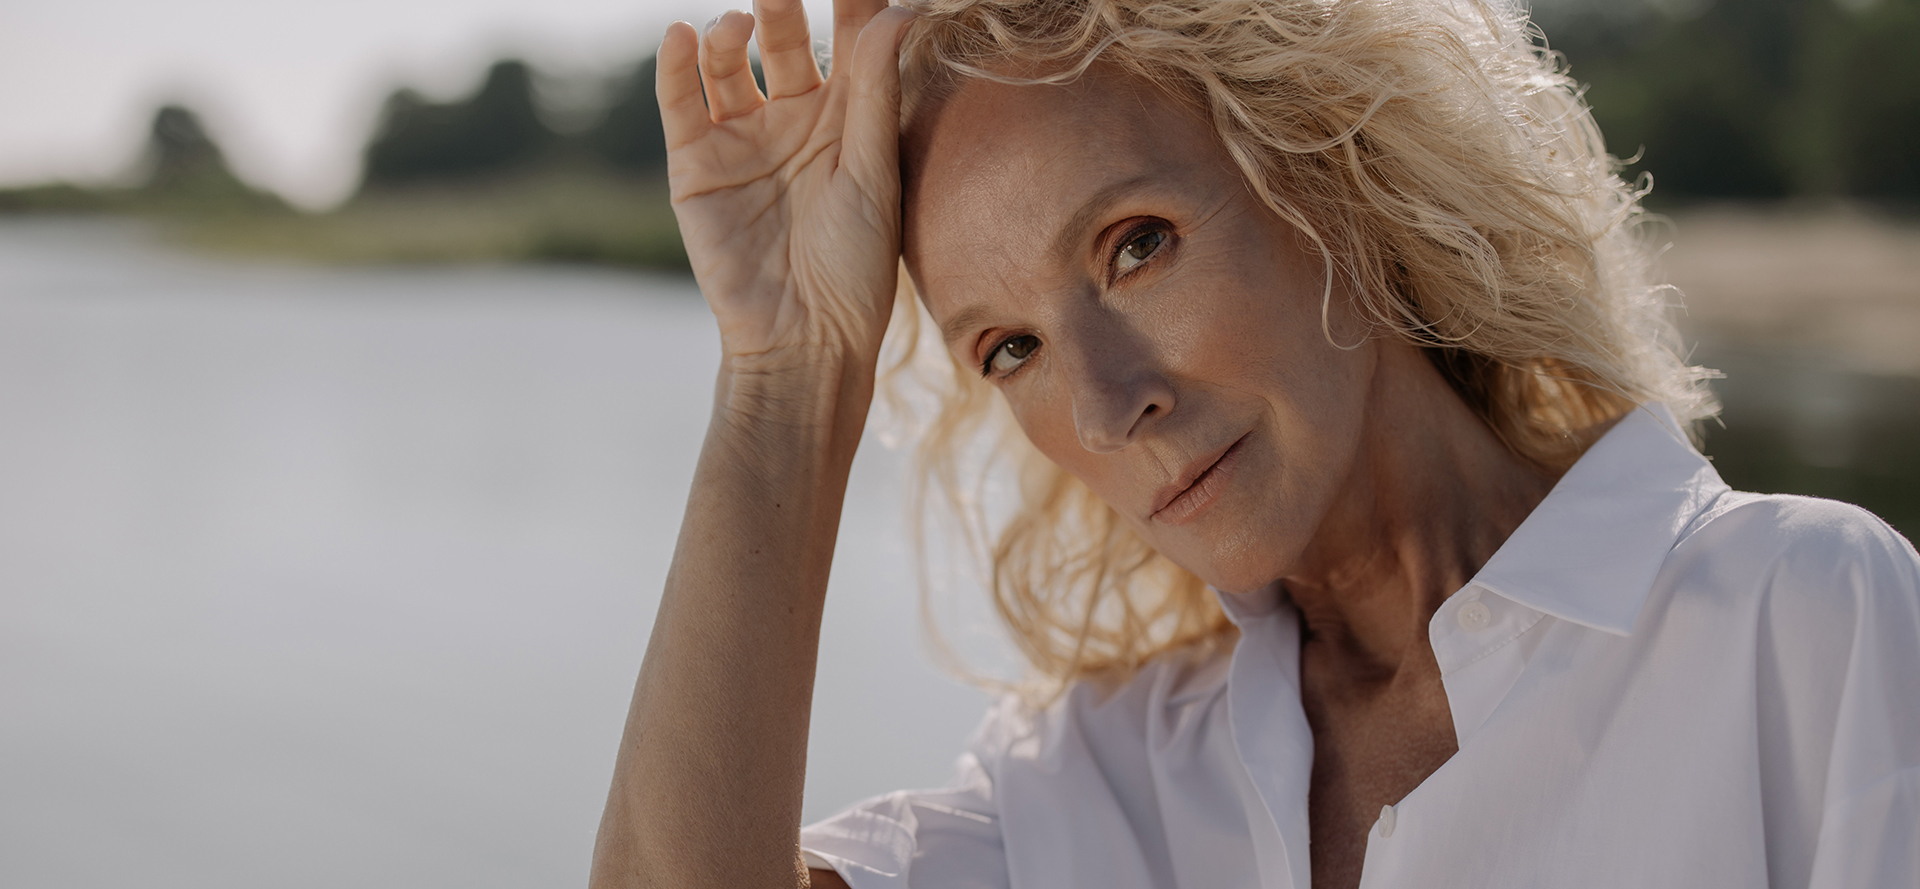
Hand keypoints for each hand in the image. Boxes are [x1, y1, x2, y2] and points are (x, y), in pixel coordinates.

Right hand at [657, 0, 915, 369]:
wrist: (800, 340)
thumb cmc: (853, 268)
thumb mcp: (872, 175)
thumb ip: (877, 93)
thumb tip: (900, 10)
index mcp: (850, 122)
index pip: (851, 41)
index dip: (850, 0)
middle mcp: (795, 122)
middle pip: (787, 41)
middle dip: (783, 6)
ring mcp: (742, 140)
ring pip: (732, 65)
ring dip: (733, 35)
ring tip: (740, 24)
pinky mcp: (696, 165)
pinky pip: (680, 102)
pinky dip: (676, 67)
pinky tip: (683, 38)